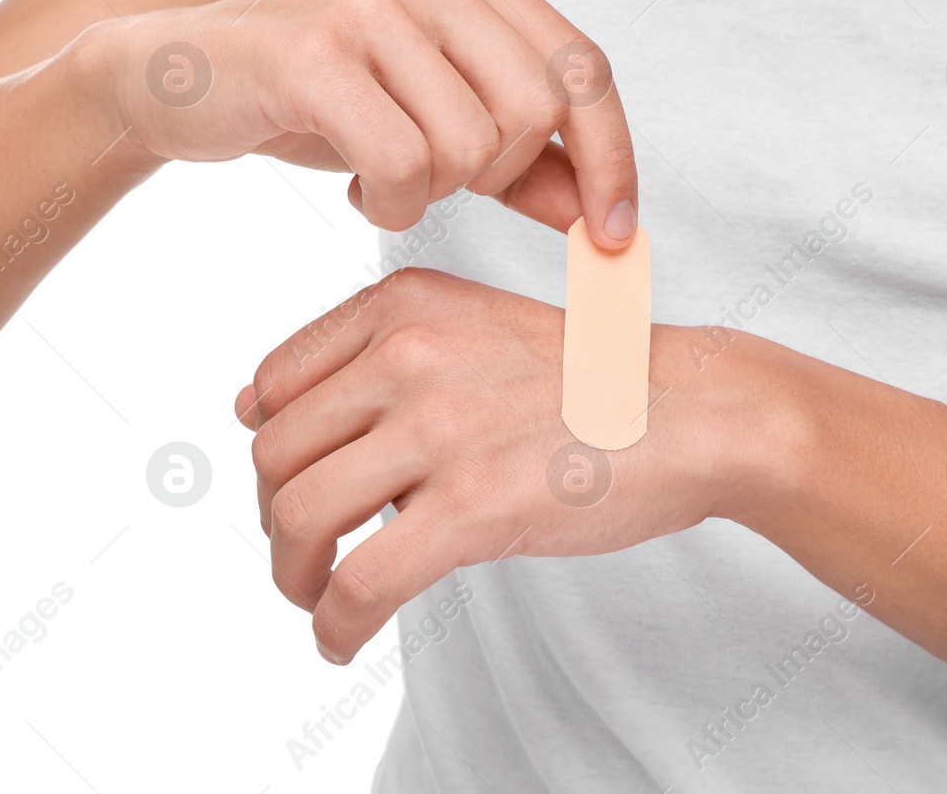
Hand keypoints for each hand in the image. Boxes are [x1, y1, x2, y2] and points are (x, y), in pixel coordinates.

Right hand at [86, 0, 638, 247]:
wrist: (175, 78)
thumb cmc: (312, 98)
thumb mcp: (426, 120)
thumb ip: (516, 161)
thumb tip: (601, 216)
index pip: (582, 68)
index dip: (612, 157)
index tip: (615, 236)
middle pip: (533, 113)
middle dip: (494, 178)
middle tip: (435, 180)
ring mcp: (370, 7)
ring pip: (468, 147)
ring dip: (429, 194)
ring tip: (380, 180)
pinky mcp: (314, 55)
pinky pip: (401, 166)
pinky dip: (386, 205)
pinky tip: (353, 192)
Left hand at [233, 267, 802, 663]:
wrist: (698, 412)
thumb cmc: (587, 382)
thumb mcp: (469, 328)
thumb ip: (373, 358)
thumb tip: (248, 408)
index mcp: (402, 305)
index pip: (273, 384)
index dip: (267, 449)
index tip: (287, 487)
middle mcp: (408, 354)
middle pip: (273, 453)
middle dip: (274, 518)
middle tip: (305, 554)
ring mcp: (440, 429)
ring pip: (298, 515)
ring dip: (292, 574)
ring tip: (317, 599)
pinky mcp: (473, 505)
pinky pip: (360, 582)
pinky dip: (335, 624)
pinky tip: (342, 639)